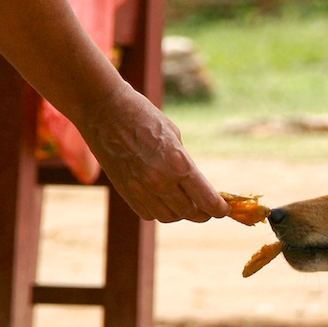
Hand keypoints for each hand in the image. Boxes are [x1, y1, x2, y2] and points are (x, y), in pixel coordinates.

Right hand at [80, 84, 228, 222]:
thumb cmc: (142, 115)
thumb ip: (185, 163)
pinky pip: (149, 213)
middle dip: (204, 213)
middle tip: (208, 209)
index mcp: (178, 164)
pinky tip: (163, 200)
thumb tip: (195, 184)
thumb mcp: (174, 136)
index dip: (219, 209)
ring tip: (185, 203)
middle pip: (191, 214)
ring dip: (182, 213)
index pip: (207, 200)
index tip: (224, 209)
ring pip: (170, 217)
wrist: (103, 109)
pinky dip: (160, 211)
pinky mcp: (125, 192)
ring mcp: (141, 189)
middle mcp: (160, 181)